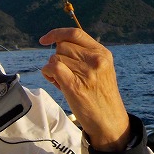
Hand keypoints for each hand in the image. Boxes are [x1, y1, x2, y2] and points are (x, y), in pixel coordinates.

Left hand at [39, 28, 130, 151]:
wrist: (108, 119)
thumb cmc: (100, 95)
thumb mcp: (101, 69)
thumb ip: (85, 55)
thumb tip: (59, 44)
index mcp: (102, 53)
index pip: (75, 33)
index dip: (56, 33)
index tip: (44, 39)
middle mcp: (95, 60)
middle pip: (62, 46)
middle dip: (56, 57)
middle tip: (61, 73)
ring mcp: (86, 72)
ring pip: (55, 58)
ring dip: (51, 68)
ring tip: (61, 81)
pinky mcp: (75, 86)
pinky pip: (53, 68)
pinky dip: (48, 72)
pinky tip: (53, 80)